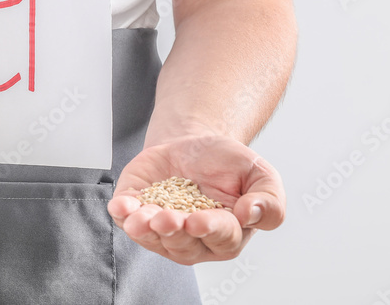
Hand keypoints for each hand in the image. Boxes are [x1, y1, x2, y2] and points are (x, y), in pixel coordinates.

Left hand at [107, 135, 284, 264]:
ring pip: (152, 238)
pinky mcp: (137, 211)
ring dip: (145, 229)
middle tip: (167, 218)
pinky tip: (121, 206)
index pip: (221, 238)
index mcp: (228, 233)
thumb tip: (251, 214)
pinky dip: (122, 214)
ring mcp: (162, 230)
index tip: (198, 220)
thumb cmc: (228, 164)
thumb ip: (268, 199)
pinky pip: (126, 219)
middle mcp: (193, 239)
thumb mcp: (259, 174)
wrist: (193, 144)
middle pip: (183, 244)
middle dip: (173, 232)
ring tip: (141, 218)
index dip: (209, 230)